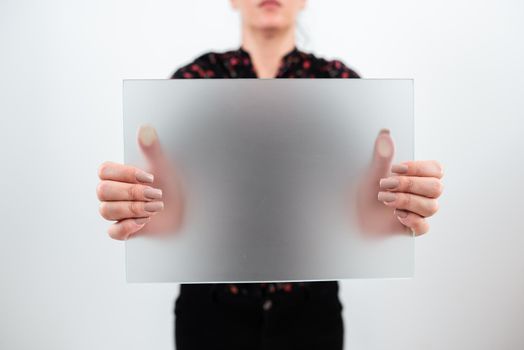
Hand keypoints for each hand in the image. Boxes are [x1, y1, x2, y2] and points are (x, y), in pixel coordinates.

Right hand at [97, 125, 183, 239]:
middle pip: (103, 191)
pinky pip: (113, 232)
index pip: (104, 171)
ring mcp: (116, 212)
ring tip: (155, 207)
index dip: (125, 174)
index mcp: (117, 175)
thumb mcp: (162, 165)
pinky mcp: (123, 229)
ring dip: (133, 208)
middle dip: (132, 193)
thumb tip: (145, 129)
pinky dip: (127, 227)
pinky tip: (145, 221)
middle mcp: (112, 193)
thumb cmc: (169, 184)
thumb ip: (151, 148)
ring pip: (105, 211)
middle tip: (156, 193)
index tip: (150, 177)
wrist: (184, 208)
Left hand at [354, 129, 443, 235]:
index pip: (436, 169)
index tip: (396, 168)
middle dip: (410, 185)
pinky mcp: (412, 228)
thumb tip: (385, 135)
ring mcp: (418, 212)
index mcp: (416, 177)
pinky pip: (424, 227)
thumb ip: (381, 156)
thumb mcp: (371, 174)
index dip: (419, 169)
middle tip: (386, 185)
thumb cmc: (363, 194)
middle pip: (436, 188)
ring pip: (432, 207)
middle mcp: (421, 194)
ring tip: (385, 200)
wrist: (349, 218)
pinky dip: (411, 220)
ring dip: (407, 201)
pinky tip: (396, 216)